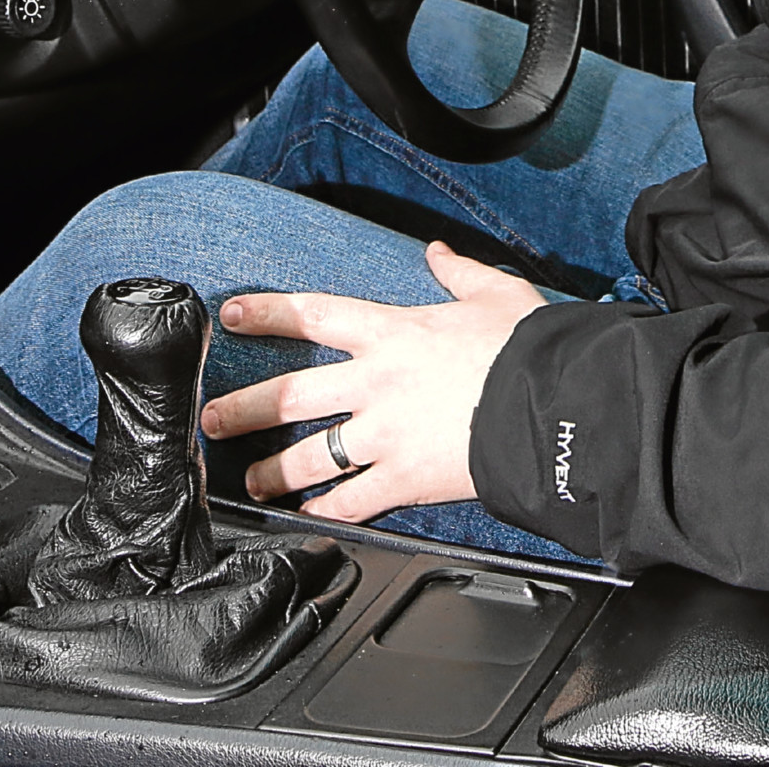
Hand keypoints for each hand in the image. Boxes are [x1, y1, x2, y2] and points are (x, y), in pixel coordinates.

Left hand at [199, 242, 545, 521]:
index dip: (266, 312)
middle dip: (242, 408)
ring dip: (273, 471)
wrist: (558, 406)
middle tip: (211, 420)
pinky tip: (309, 515)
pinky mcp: (404, 479)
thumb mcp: (496, 294)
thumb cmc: (527, 349)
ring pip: (310, 456)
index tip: (230, 314)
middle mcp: (376, 383)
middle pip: (289, 395)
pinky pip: (352, 501)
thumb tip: (437, 252)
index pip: (312, 314)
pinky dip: (327, 511)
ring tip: (252, 481)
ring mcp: (385, 435)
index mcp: (392, 331)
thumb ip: (458, 272)